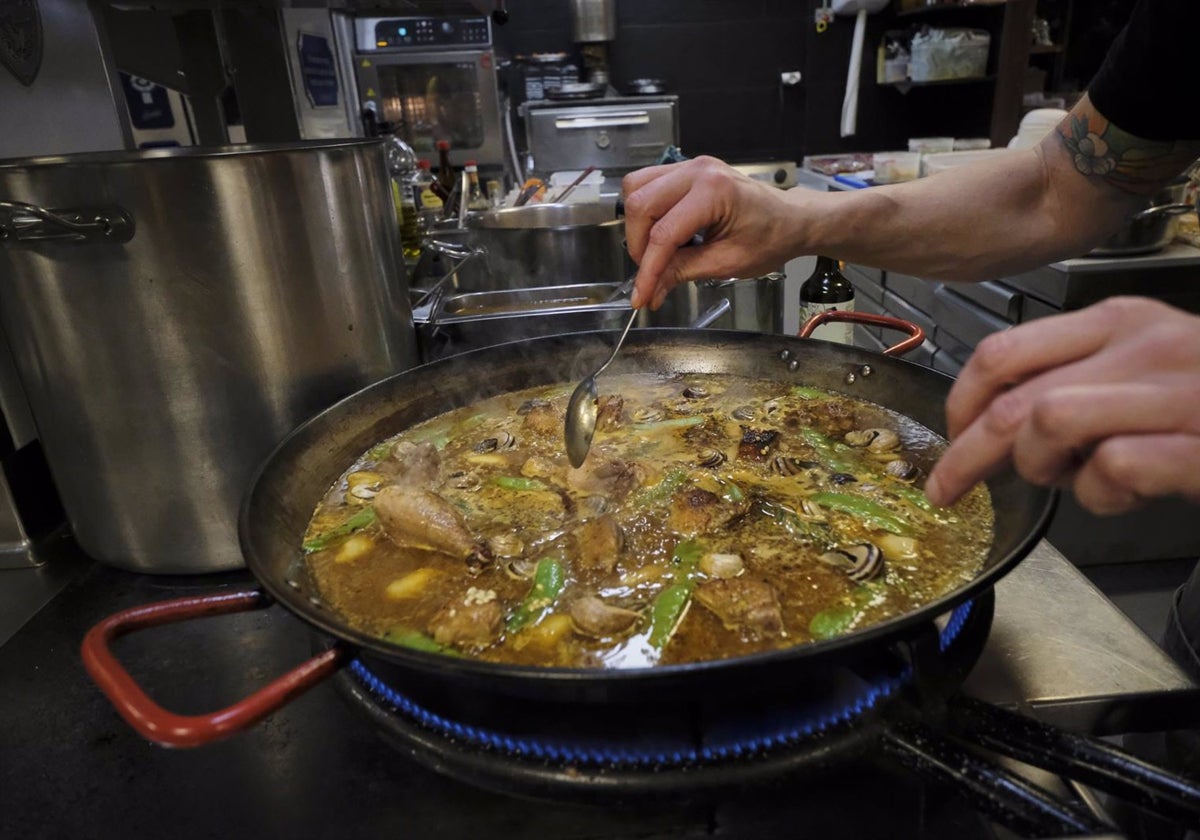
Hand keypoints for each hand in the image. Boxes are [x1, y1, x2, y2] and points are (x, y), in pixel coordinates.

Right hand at [621, 157, 799, 308]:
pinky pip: (647, 184)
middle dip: (637, 245)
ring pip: (636, 189)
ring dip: (637, 225)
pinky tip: (661, 231)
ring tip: (654, 251)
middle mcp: (697, 171)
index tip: (641, 296)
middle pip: (641, 205)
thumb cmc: (769, 239)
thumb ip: (682, 272)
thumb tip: (650, 290)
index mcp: (714, 192)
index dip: (648, 269)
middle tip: (650, 273)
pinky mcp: (685, 170)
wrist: (789, 219)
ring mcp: (690, 166)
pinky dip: (645, 211)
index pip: (664, 234)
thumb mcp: (726, 263)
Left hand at [925, 297, 1199, 514]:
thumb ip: (1074, 380)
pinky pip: (1112, 466)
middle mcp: (1142, 344)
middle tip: (949, 490)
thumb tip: (993, 422)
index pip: (1001, 353)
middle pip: (1012, 399)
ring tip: (1071, 481)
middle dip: (967, 454)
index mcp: (1117, 321)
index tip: (948, 440)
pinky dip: (1100, 494)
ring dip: (1040, 468)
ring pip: (1049, 422)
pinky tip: (1122, 494)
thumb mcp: (1139, 372)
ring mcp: (1176, 390)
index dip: (959, 405)